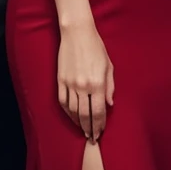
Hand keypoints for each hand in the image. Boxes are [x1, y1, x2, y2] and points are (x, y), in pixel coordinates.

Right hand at [57, 22, 113, 143]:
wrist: (77, 32)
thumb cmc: (96, 46)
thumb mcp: (108, 65)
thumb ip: (110, 86)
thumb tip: (110, 104)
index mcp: (97, 83)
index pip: (99, 112)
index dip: (100, 125)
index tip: (100, 133)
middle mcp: (83, 86)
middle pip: (85, 115)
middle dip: (89, 128)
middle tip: (91, 137)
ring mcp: (70, 83)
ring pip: (73, 111)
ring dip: (78, 122)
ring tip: (82, 129)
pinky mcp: (60, 79)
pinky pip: (63, 101)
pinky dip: (67, 112)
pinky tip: (72, 116)